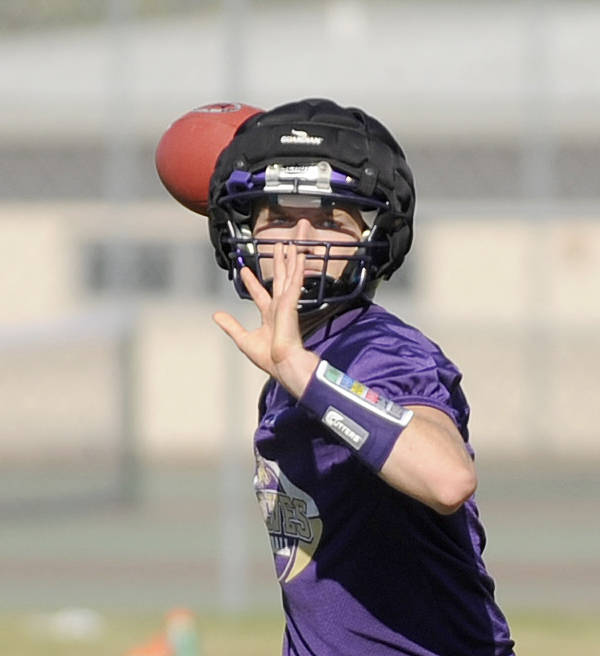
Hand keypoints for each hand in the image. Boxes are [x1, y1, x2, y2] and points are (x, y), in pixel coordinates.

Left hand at [213, 243, 318, 397]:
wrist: (283, 363)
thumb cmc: (269, 357)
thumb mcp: (243, 339)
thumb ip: (231, 326)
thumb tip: (216, 316)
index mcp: (269, 315)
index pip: (259, 293)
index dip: (251, 281)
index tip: (245, 270)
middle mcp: (279, 307)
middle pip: (279, 278)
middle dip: (280, 262)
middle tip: (279, 246)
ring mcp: (286, 303)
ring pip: (289, 275)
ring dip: (291, 259)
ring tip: (291, 243)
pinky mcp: (291, 303)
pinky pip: (295, 281)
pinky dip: (298, 268)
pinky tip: (300, 256)